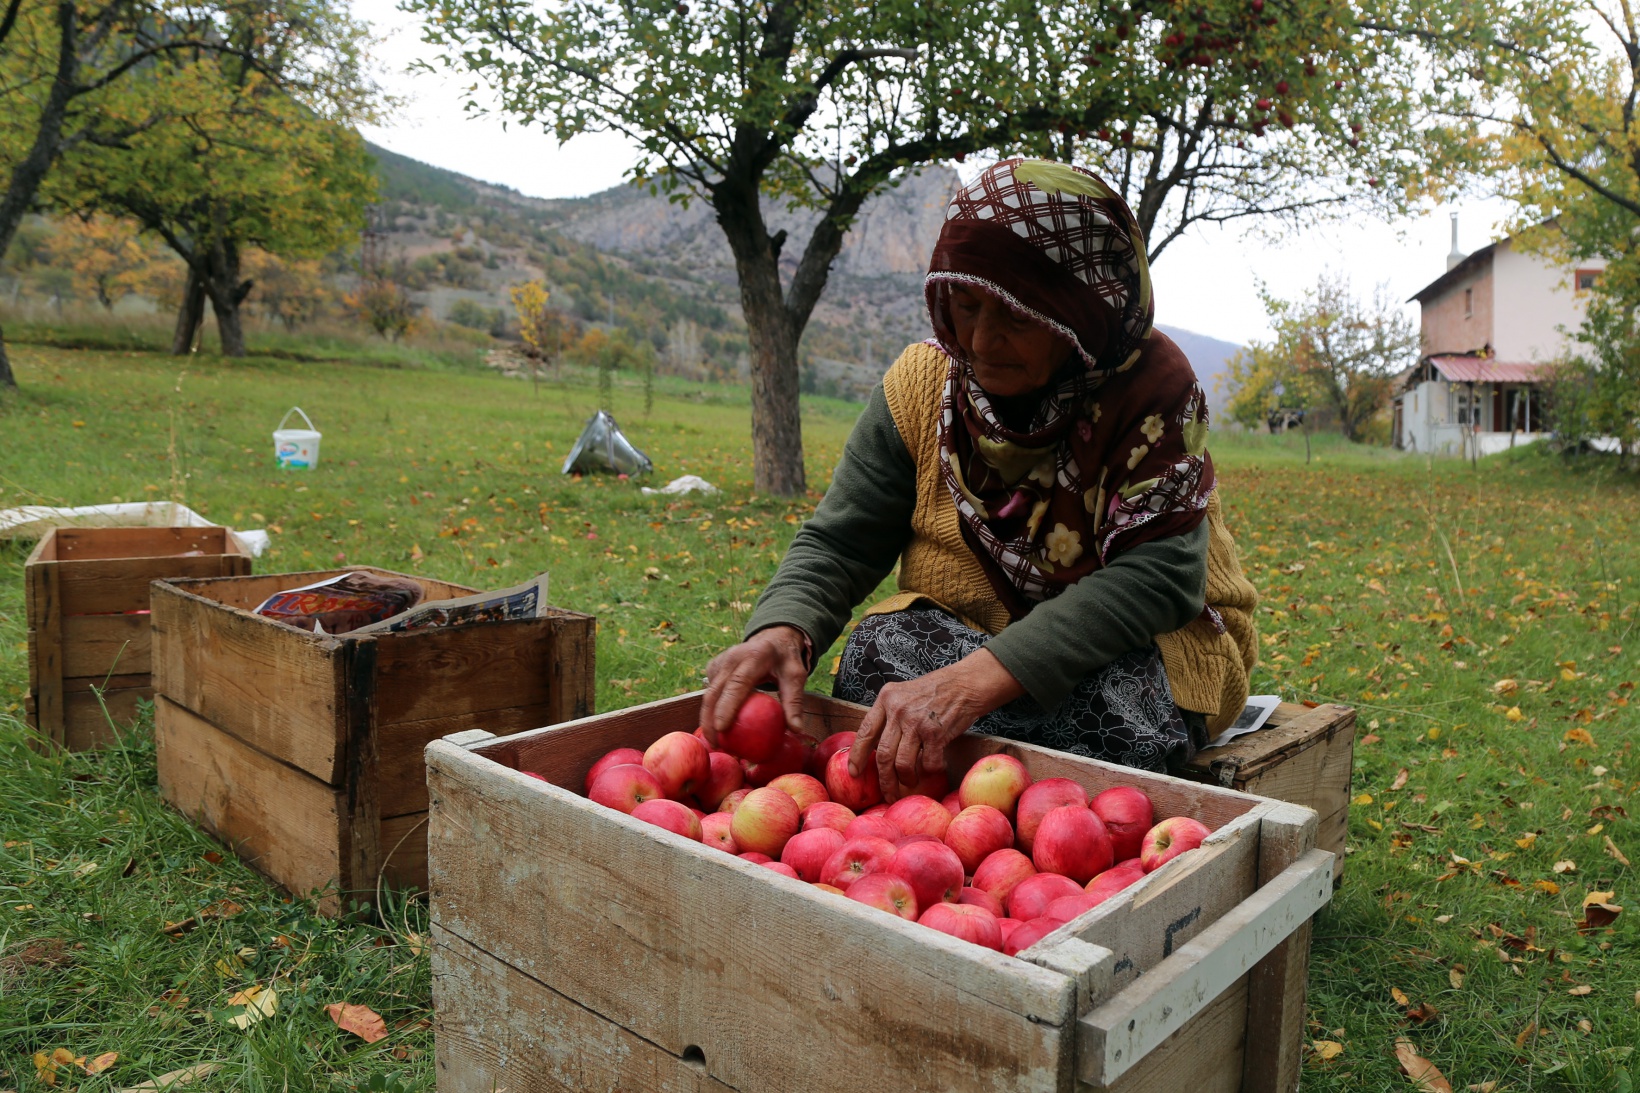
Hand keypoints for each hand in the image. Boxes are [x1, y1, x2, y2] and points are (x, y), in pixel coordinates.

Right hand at [701, 625, 810, 742]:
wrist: (772, 639)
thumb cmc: (785, 660)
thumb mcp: (796, 676)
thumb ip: (794, 701)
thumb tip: (796, 730)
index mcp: (753, 656)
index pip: (736, 684)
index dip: (726, 707)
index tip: (721, 729)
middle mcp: (732, 657)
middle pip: (714, 692)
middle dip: (709, 719)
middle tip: (715, 744)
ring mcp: (720, 661)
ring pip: (708, 693)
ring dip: (707, 717)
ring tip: (714, 741)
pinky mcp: (714, 666)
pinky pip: (710, 690)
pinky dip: (711, 709)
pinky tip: (716, 726)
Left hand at [846, 648, 1023, 801]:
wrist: (966, 683)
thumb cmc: (936, 691)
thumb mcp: (904, 694)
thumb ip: (889, 715)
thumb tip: (875, 747)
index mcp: (886, 699)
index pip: (865, 732)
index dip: (857, 756)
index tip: (854, 773)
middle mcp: (898, 710)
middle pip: (883, 755)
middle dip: (885, 781)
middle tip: (888, 794)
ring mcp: (917, 722)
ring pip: (902, 764)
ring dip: (907, 779)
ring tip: (911, 781)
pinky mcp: (936, 733)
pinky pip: (928, 763)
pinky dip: (930, 771)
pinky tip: (934, 767)